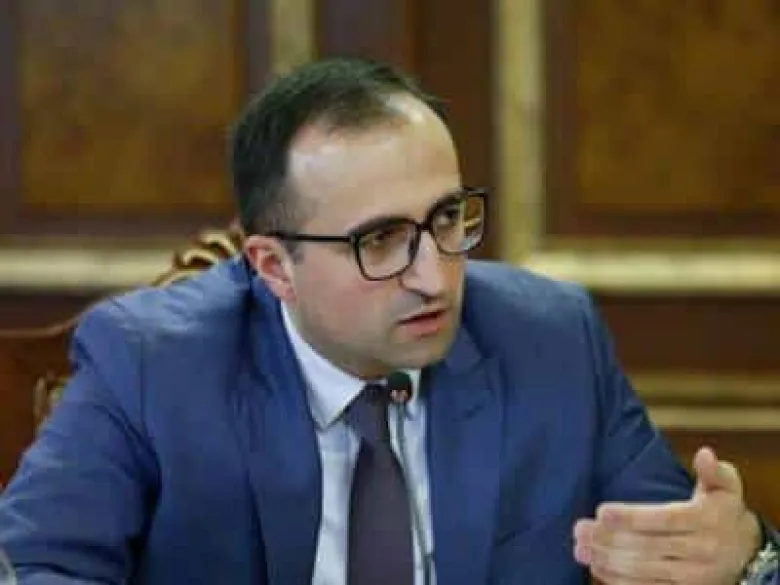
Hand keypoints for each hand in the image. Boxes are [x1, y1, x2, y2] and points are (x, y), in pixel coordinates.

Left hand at [573, 446, 761, 583]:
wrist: (748, 555)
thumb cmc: (724, 512)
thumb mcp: (726, 487)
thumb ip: (713, 471)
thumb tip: (705, 454)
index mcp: (707, 521)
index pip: (665, 520)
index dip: (632, 517)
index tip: (602, 511)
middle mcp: (700, 551)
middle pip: (648, 547)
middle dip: (609, 539)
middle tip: (580, 529)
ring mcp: (692, 577)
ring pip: (644, 570)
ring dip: (608, 560)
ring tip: (580, 547)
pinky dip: (619, 580)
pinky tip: (596, 566)